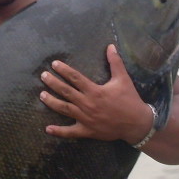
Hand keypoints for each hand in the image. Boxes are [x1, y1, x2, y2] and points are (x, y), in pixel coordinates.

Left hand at [39, 44, 153, 143]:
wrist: (136, 123)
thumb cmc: (129, 100)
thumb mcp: (123, 79)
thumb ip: (115, 62)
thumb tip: (110, 46)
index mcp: (95, 91)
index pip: (75, 78)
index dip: (63, 70)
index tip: (54, 64)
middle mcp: (87, 104)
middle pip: (66, 91)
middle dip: (53, 83)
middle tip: (43, 76)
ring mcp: (86, 118)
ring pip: (64, 109)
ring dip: (51, 102)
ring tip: (41, 95)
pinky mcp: (87, 131)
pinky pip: (71, 132)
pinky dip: (59, 131)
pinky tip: (47, 128)